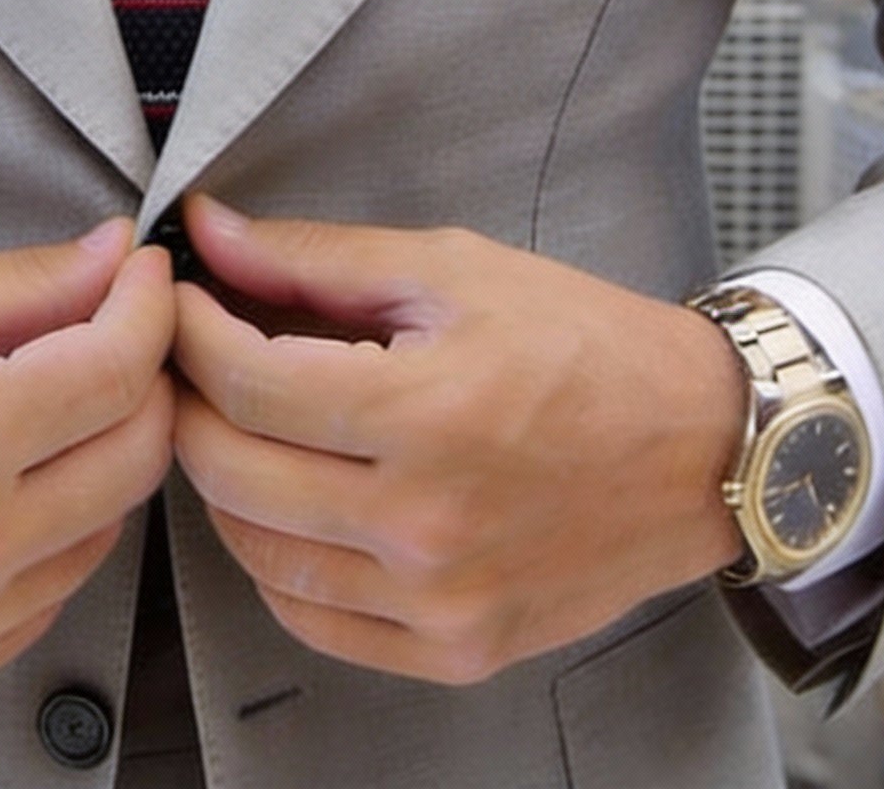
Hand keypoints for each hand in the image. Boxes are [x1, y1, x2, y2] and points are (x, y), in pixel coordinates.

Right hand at [0, 220, 174, 705]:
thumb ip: (21, 283)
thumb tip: (114, 259)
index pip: (117, 371)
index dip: (147, 307)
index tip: (142, 276)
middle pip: (136, 456)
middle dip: (140, 377)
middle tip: (107, 329)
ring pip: (106, 527)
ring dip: (97, 454)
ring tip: (37, 404)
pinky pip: (50, 590)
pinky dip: (52, 528)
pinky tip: (0, 481)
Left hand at [171, 196, 744, 685]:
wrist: (702, 447)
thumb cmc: (587, 346)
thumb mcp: (453, 269)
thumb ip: (317, 258)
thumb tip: (211, 233)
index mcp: (426, 414)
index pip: (245, 381)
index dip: (190, 331)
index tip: (181, 300)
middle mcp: (426, 523)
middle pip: (232, 470)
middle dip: (190, 400)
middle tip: (193, 356)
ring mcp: (439, 600)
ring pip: (257, 552)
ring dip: (223, 481)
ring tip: (239, 423)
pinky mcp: (456, 649)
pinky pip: (312, 620)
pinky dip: (275, 562)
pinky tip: (289, 503)